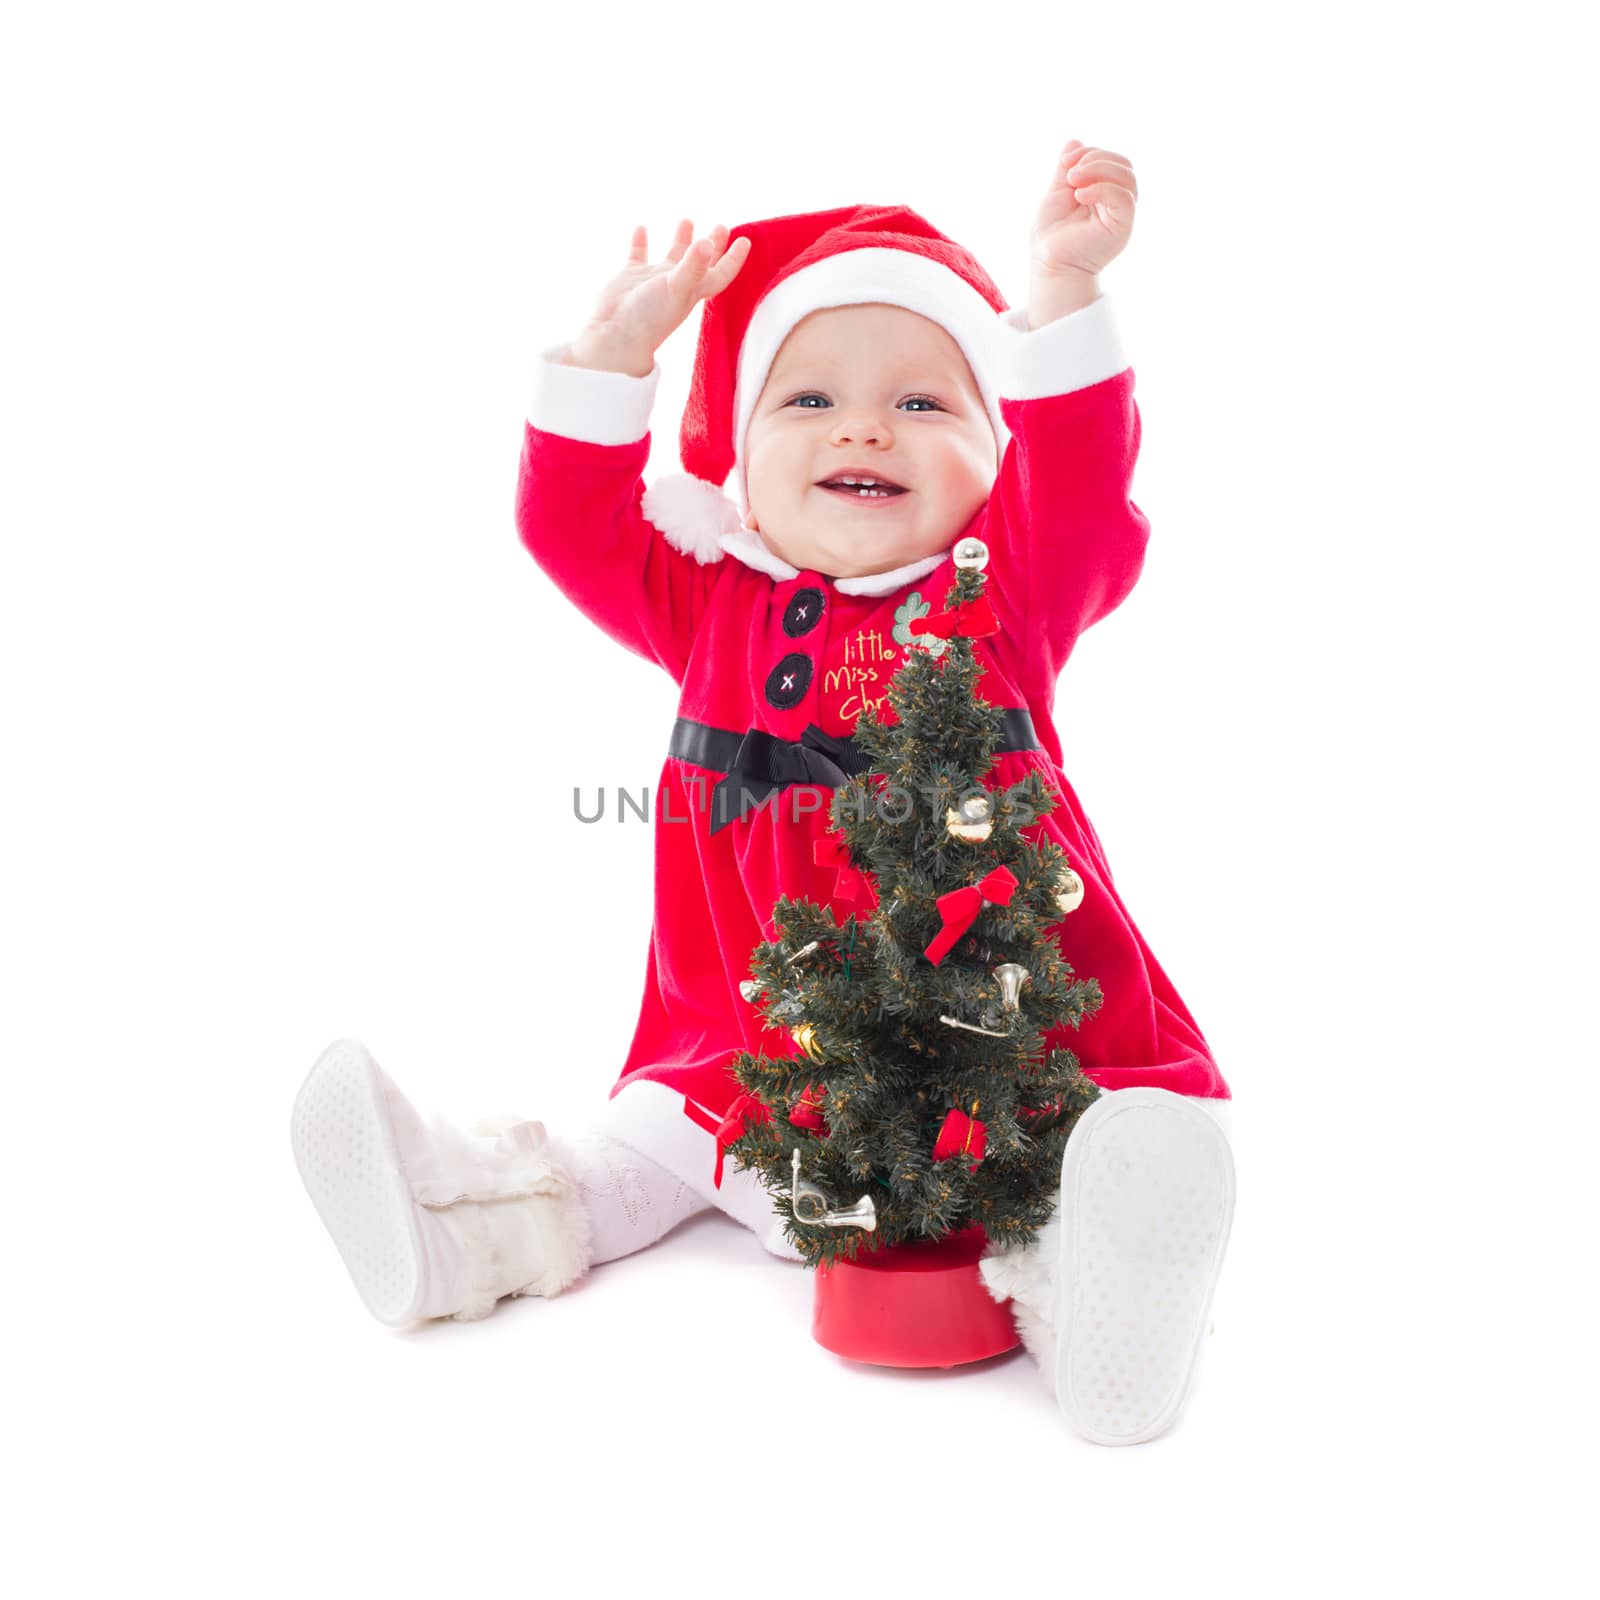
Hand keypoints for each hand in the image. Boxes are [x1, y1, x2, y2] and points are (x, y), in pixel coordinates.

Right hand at [564, 220, 750, 377]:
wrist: (615, 335)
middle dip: (713, 245)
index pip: (721, 273)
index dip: (734, 259)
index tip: (745, 240)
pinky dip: (640, 242)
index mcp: (693, 291)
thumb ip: (693, 266)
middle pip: (701, 262)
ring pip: (672, 257)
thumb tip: (707, 241)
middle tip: (721, 226)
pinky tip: (642, 228)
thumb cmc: (649, 318)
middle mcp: (677, 285)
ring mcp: (654, 281)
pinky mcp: (631, 278)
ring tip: (687, 220)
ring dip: (681, 240)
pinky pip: (638, 255)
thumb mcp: (676, 289)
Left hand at [1028, 140, 1137, 323]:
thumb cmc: (1051, 237)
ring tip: (1073, 181)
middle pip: (1124, 164)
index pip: (1111, 160)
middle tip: (1070, 172)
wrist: (1050, 265)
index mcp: (1104, 193)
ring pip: (1128, 177)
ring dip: (1099, 170)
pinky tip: (1080, 196)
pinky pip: (1123, 197)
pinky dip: (1101, 189)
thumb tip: (1075, 141)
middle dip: (1096, 158)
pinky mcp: (1122, 227)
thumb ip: (1067, 169)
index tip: (1066, 161)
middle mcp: (1117, 202)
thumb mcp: (1057, 193)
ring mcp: (1121, 215)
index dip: (1090, 152)